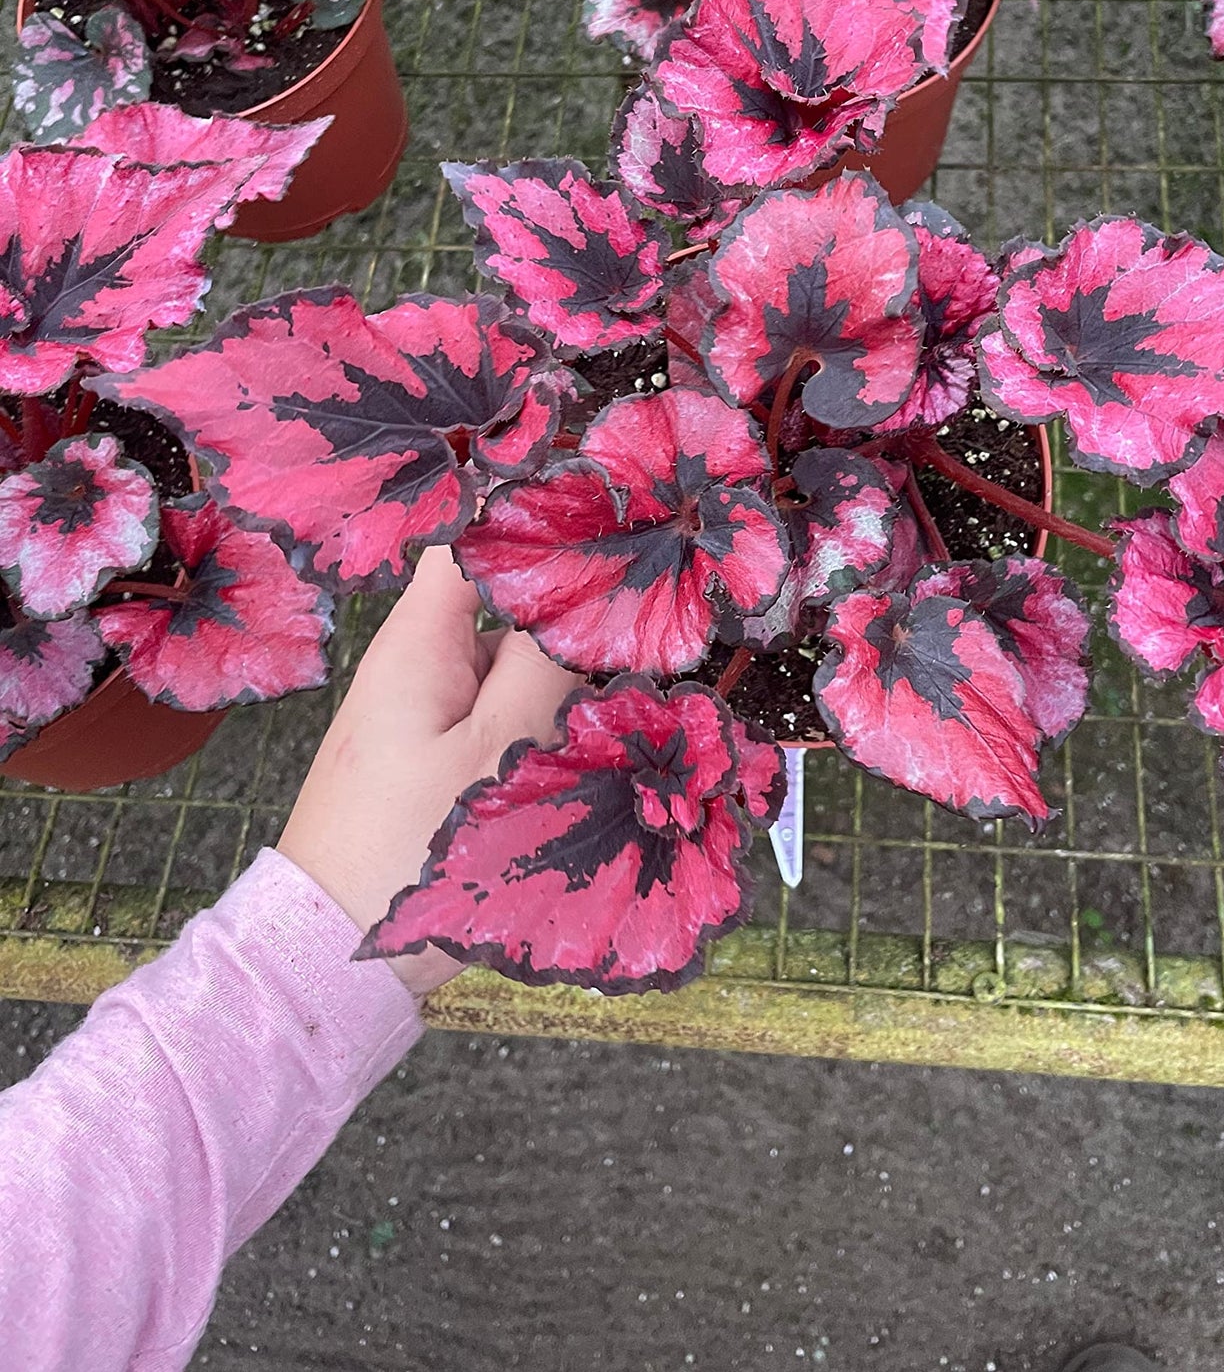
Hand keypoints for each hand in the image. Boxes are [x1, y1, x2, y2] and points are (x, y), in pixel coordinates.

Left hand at [279, 547, 577, 995]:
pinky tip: (573, 757)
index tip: (606, 525)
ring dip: (552, 683)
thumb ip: (543, 665)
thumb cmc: (408, 850)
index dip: (533, 523)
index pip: (470, 541)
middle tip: (636, 636)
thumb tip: (581, 597)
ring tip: (617, 703)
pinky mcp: (422, 762)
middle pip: (497, 606)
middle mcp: (410, 667)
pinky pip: (488, 717)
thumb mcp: (496, 752)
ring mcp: (415, 716)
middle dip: (561, 621)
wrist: (328, 958)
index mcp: (416, 644)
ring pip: (500, 667)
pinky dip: (530, 726)